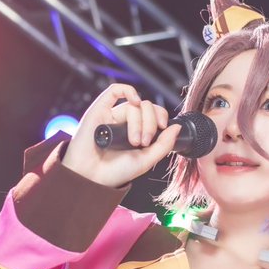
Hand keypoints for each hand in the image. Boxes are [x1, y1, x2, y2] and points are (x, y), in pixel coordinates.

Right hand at [60, 84, 181, 187]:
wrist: (91, 177)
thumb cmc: (115, 171)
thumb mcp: (146, 160)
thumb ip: (164, 145)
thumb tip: (177, 126)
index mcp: (137, 132)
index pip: (154, 114)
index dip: (161, 117)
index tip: (162, 130)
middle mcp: (125, 122)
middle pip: (146, 108)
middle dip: (150, 124)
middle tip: (143, 142)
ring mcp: (112, 115)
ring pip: (134, 106)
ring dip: (139, 123)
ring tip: (133, 141)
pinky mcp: (99, 110)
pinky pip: (115, 90)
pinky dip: (129, 91)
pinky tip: (134, 102)